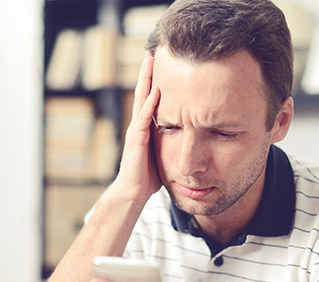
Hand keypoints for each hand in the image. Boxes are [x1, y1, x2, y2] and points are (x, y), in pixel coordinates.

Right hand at [111, 52, 161, 204]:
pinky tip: (156, 92)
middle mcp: (138, 124)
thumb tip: (186, 134)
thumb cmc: (147, 176)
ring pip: (141, 100)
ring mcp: (136, 131)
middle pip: (143, 92)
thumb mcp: (162, 152)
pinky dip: (150, 105)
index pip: (150, 97)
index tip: (162, 62)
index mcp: (145, 126)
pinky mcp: (136, 140)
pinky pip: (144, 119)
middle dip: (148, 72)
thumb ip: (169, 140)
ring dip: (146, 80)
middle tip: (154, 51)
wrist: (133, 192)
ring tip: (151, 61)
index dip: (155, 80)